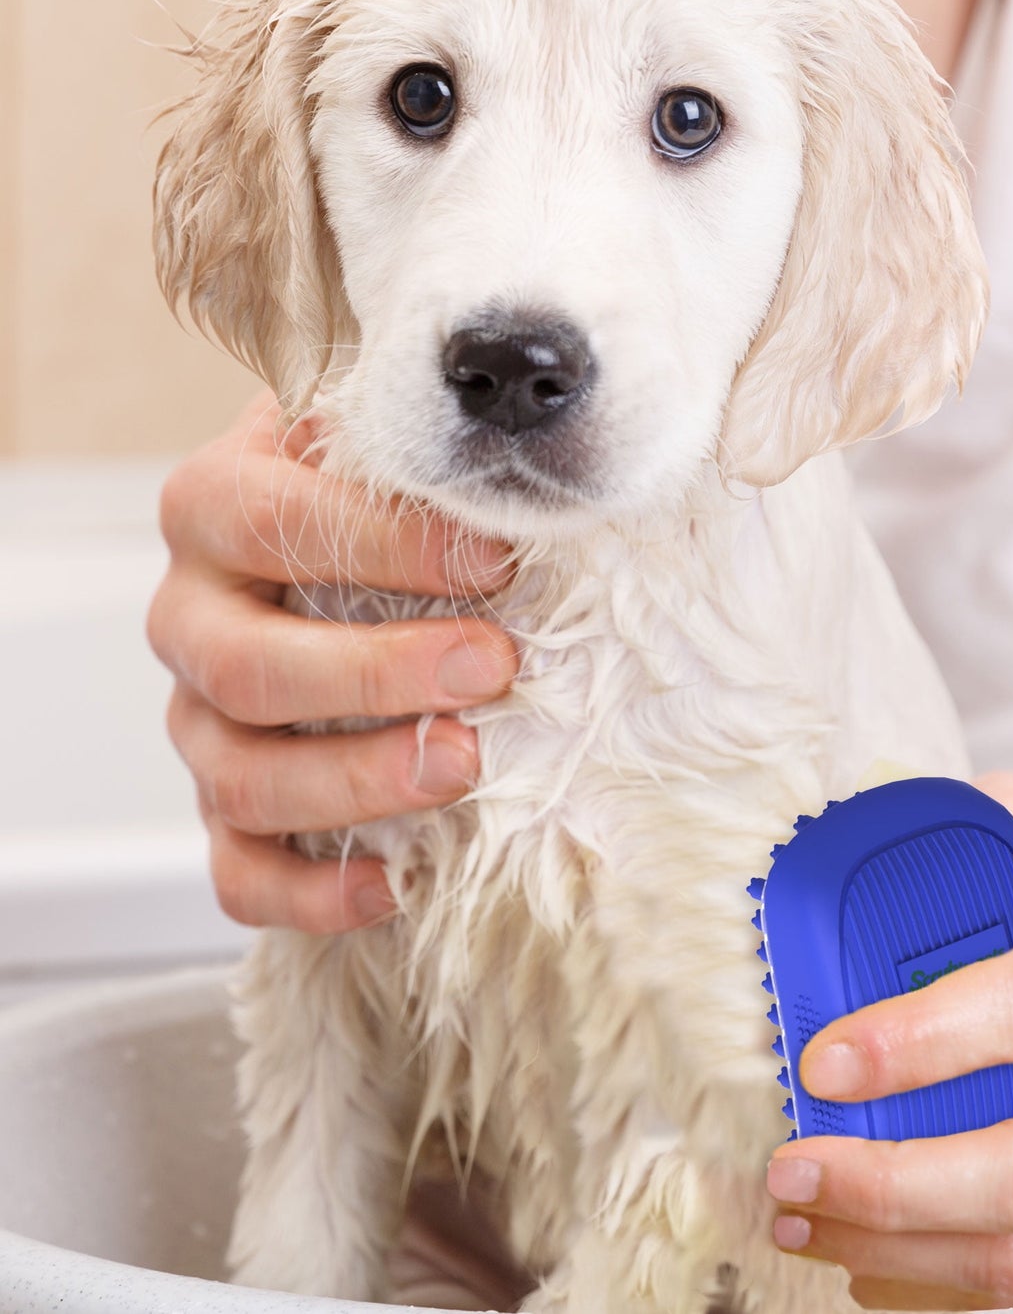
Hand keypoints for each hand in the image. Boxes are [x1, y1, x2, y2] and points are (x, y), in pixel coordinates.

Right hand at [147, 392, 515, 933]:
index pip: (273, 521)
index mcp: (211, 506)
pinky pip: (240, 873)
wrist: (321, 541)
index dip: (385, 544)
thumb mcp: (378, 435)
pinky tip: (396, 884)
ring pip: (242, 780)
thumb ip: (408, 433)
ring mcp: (197, 720)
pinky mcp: (222, 808)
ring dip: (357, 782)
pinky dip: (311, 893)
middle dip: (379, 673)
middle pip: (252, 666)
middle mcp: (190, 616)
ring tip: (463, 765)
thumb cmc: (370, 488)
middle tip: (493, 666)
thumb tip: (509, 437)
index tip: (495, 559)